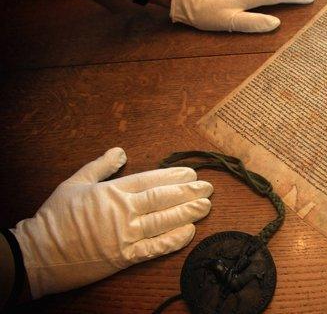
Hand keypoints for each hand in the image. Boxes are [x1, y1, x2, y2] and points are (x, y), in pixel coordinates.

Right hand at [11, 148, 212, 297]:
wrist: (38, 254)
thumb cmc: (55, 217)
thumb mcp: (75, 183)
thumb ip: (100, 166)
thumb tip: (120, 151)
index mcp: (113, 192)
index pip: (150, 180)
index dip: (174, 177)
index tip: (191, 174)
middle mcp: (123, 212)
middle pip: (162, 199)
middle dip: (188, 192)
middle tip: (208, 188)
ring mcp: (125, 235)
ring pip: (164, 221)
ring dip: (187, 213)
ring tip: (206, 206)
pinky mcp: (125, 257)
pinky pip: (155, 248)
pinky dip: (174, 240)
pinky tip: (189, 232)